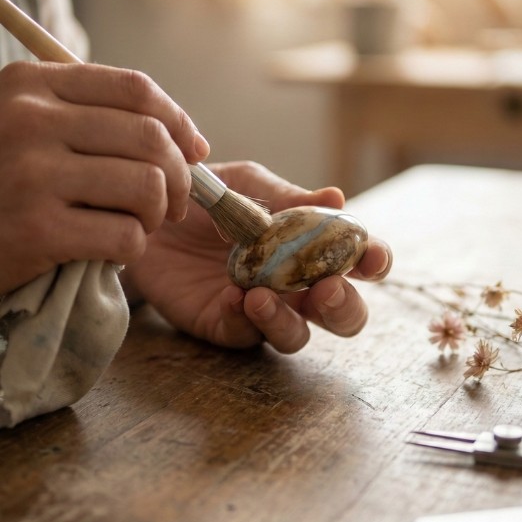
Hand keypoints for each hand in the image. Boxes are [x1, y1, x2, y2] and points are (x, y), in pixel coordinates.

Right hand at [0, 61, 208, 293]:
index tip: (195, 149)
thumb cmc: (1, 182)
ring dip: (157, 213)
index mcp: (30, 84)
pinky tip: (113, 249)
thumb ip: (91, 117)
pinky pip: (126, 235)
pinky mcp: (35, 229)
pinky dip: (133, 247)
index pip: (134, 89)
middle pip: (149, 138)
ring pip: (147, 186)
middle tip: (173, 202)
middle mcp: (29, 120)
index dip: (178, 120)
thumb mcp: (27, 127)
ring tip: (139, 224)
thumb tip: (187, 138)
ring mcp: (31, 174)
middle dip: (180, 176)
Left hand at [124, 161, 391, 353]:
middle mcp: (294, 284)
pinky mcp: (222, 325)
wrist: (148, 210)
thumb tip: (336, 195)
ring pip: (295, 337)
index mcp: (312, 246)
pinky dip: (244, 321)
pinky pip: (244, 336)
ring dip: (287, 320)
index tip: (373, 257)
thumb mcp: (247, 184)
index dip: (373, 261)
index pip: (357, 260)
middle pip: (340, 314)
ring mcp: (261, 309)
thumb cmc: (208, 196)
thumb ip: (286, 197)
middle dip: (343, 307)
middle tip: (327, 289)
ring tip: (261, 294)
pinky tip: (233, 297)